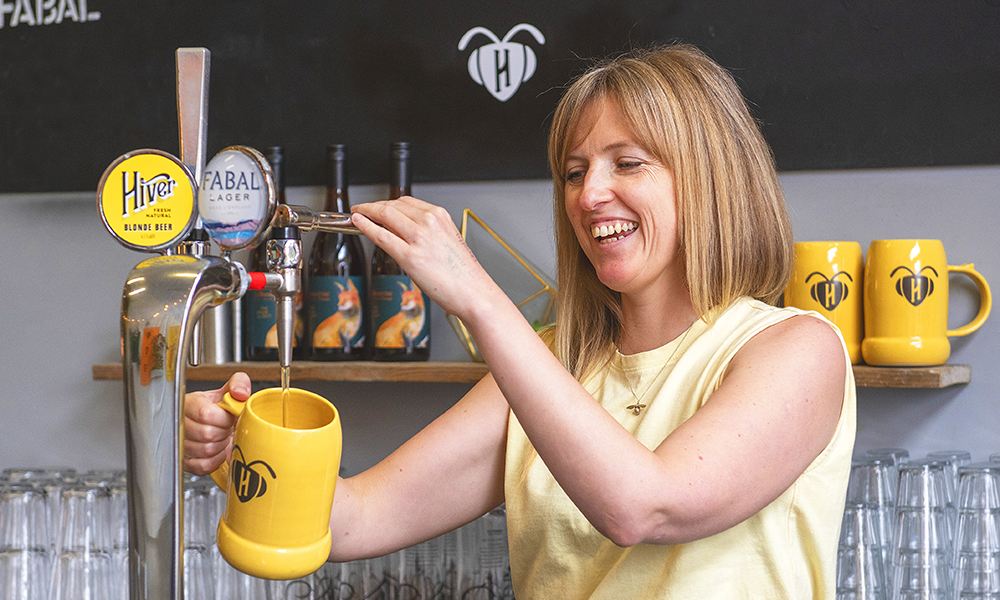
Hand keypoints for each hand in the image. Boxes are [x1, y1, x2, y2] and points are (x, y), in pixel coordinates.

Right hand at [183, 372, 250, 475]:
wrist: (213, 424)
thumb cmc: (218, 408)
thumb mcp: (228, 391)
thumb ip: (238, 383)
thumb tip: (240, 393)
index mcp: (189, 403)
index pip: (205, 414)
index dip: (224, 418)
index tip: (229, 416)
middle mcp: (181, 424)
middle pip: (207, 433)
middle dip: (224, 431)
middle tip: (227, 427)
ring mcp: (181, 444)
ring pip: (206, 450)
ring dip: (221, 445)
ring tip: (221, 437)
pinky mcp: (186, 462)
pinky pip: (204, 465)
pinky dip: (216, 460)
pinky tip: (217, 450)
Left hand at [351, 197, 499, 319]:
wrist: (473, 292)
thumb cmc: (463, 273)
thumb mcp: (448, 241)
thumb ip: (428, 233)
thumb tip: (404, 232)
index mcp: (440, 216)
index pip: (406, 202)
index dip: (386, 203)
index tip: (377, 207)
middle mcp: (429, 222)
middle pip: (392, 206)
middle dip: (372, 207)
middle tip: (361, 210)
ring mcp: (419, 238)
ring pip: (385, 215)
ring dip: (365, 213)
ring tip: (356, 216)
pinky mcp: (410, 256)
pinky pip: (381, 236)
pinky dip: (366, 227)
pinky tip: (358, 224)